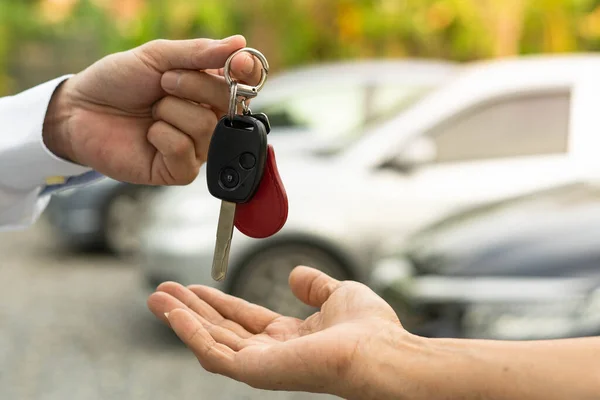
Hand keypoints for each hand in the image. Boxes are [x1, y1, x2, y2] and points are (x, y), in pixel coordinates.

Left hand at [43, 35, 261, 184]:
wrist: (80, 110)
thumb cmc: (117, 81)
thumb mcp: (157, 56)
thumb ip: (199, 53)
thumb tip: (240, 45)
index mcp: (208, 89)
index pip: (246, 82)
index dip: (247, 73)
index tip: (238, 64)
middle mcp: (208, 118)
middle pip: (229, 103)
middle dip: (193, 85)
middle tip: (163, 82)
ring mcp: (196, 147)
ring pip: (206, 127)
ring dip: (171, 111)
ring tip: (152, 111)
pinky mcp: (178, 170)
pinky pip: (185, 151)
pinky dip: (163, 136)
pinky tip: (149, 134)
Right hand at [147, 266, 415, 397]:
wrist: (379, 350)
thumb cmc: (370, 328)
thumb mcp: (338, 294)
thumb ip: (314, 285)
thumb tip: (295, 275)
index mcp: (290, 337)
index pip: (243, 319)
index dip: (217, 302)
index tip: (195, 286)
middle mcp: (271, 353)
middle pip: (220, 329)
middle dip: (190, 310)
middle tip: (162, 290)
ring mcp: (261, 365)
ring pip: (209, 341)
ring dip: (181, 319)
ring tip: (156, 297)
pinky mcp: (254, 373)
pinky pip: (212, 354)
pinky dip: (189, 332)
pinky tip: (173, 312)